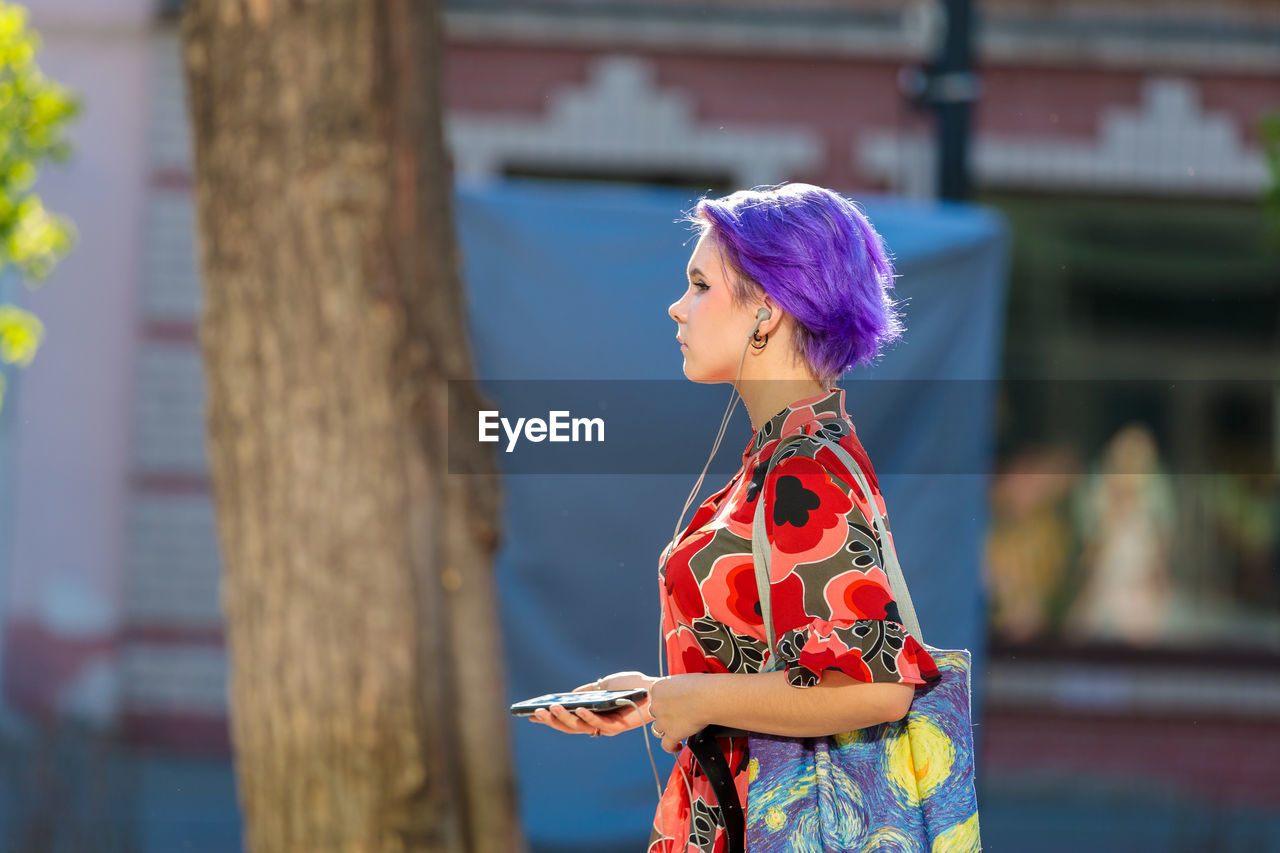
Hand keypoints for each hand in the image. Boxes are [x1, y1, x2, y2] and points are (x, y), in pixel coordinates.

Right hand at [526, 671, 656, 737]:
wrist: (655, 688)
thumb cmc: (632, 686)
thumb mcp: (605, 684)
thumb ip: (588, 690)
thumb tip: (569, 695)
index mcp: (592, 715)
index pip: (567, 720)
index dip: (549, 719)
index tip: (530, 715)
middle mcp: (598, 724)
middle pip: (570, 727)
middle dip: (552, 720)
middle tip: (536, 712)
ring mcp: (607, 727)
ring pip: (580, 727)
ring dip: (564, 718)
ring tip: (551, 708)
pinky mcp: (618, 727)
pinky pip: (599, 725)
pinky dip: (588, 717)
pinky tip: (579, 708)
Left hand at [647, 673, 711, 753]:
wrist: (708, 697)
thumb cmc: (702, 686)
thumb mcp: (683, 679)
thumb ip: (675, 688)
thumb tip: (680, 693)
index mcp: (658, 687)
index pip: (655, 696)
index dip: (664, 701)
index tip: (671, 703)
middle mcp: (656, 703)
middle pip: (655, 712)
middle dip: (664, 714)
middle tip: (677, 715)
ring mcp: (662, 720)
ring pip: (658, 729)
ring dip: (666, 730)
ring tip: (676, 730)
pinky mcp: (672, 733)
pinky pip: (666, 745)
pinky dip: (672, 747)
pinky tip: (677, 746)